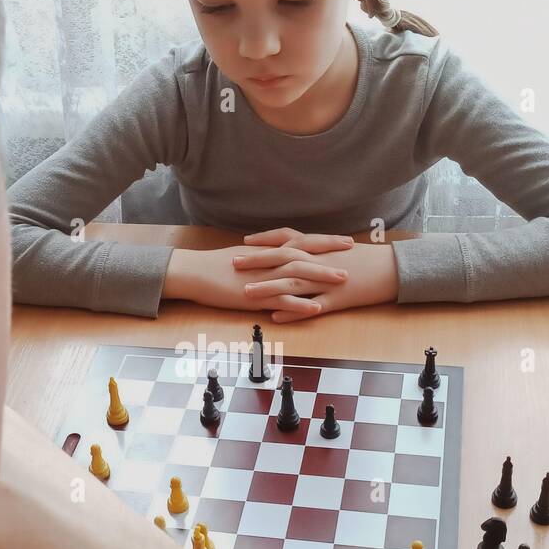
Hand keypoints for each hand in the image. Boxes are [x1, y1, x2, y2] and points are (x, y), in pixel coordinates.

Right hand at [164, 229, 352, 314]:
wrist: (194, 272)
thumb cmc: (216, 266)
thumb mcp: (245, 258)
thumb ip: (266, 258)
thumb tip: (278, 259)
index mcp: (268, 251)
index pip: (302, 241)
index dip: (325, 240)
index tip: (345, 240)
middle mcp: (269, 261)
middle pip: (306, 253)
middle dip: (331, 253)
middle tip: (354, 253)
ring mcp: (264, 278)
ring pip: (298, 274)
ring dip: (322, 276)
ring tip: (344, 279)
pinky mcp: (256, 296)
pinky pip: (283, 300)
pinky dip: (301, 304)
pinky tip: (317, 309)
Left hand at [232, 233, 398, 321]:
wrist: (397, 268)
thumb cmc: (371, 260)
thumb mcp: (341, 253)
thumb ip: (320, 253)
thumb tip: (301, 253)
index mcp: (321, 249)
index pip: (288, 240)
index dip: (265, 241)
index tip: (245, 243)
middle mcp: (321, 262)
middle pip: (284, 259)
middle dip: (258, 261)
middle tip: (234, 263)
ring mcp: (328, 281)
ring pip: (293, 283)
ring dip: (268, 288)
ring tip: (246, 293)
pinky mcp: (338, 299)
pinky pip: (312, 307)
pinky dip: (293, 312)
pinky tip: (276, 317)